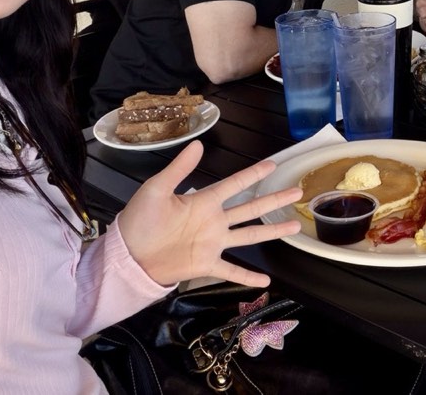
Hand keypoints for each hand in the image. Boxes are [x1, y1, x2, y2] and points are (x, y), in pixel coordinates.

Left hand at [117, 141, 301, 286]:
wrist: (128, 256)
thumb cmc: (139, 220)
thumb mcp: (156, 189)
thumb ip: (179, 169)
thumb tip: (198, 144)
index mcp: (204, 201)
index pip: (235, 184)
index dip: (254, 174)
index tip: (273, 165)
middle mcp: (214, 221)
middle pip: (251, 208)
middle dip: (274, 199)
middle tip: (297, 191)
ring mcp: (213, 243)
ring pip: (250, 235)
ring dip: (272, 231)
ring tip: (294, 227)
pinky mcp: (206, 264)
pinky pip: (231, 270)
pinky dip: (248, 277)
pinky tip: (266, 282)